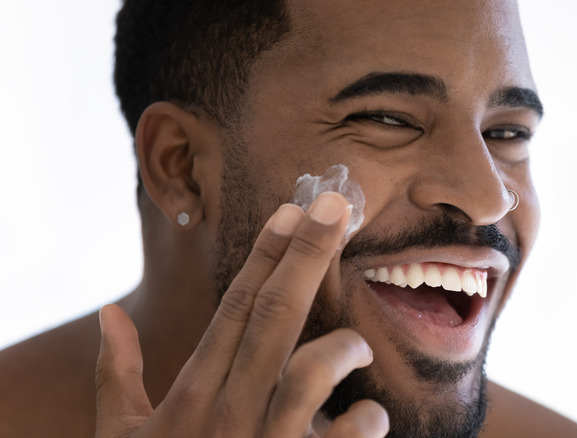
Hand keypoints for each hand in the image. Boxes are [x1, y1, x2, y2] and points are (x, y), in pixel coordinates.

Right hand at [95, 192, 388, 436]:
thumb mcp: (122, 437)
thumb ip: (117, 374)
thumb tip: (108, 314)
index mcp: (191, 396)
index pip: (233, 308)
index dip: (264, 256)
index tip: (291, 210)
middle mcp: (227, 413)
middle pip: (272, 316)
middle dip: (306, 255)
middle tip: (334, 204)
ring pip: (309, 372)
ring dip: (343, 348)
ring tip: (356, 348)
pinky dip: (367, 420)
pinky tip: (368, 418)